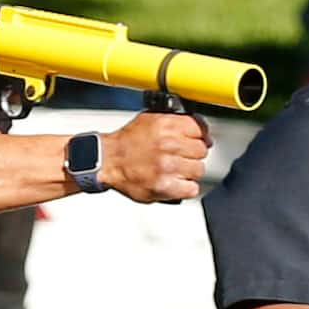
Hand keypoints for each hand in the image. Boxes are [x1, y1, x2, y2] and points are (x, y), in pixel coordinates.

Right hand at [97, 111, 212, 203]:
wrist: (107, 160)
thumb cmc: (127, 142)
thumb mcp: (150, 119)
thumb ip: (174, 121)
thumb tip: (197, 126)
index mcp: (167, 125)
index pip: (200, 129)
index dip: (199, 136)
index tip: (196, 141)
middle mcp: (169, 144)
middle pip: (201, 150)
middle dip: (193, 154)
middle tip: (181, 157)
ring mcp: (168, 166)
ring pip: (198, 170)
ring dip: (189, 172)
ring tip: (176, 170)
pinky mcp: (165, 186)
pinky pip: (192, 189)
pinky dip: (186, 188)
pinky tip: (176, 183)